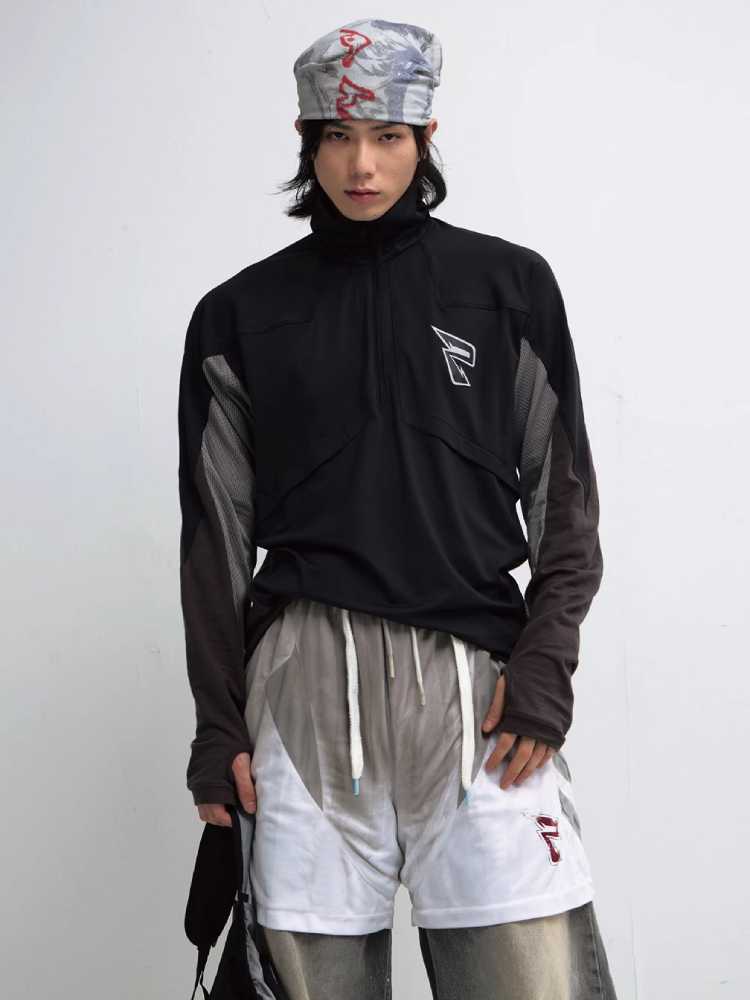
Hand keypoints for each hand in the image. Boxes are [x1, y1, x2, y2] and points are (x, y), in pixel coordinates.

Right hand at [196, 751, 256, 825]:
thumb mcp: (242, 766)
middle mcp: (198, 788)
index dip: (231, 820)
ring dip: (217, 809)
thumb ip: (246, 789)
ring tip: (232, 803)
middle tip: (238, 813)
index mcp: (209, 787)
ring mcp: (195, 783)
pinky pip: (202, 797)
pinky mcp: (195, 777)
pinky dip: (212, 800)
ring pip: (204, 807)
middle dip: (223, 817)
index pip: (217, 816)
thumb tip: (250, 809)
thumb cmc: (229, 745)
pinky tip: (224, 793)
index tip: (242, 818)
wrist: (216, 728)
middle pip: (209, 815)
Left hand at [481, 672, 555, 789]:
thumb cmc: (525, 674)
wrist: (548, 664)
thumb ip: (496, 710)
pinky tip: (535, 768)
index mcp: (519, 716)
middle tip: (504, 784)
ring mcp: (548, 728)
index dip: (496, 758)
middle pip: (522, 756)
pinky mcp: (558, 728)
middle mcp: (535, 726)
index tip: (489, 769)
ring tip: (519, 780)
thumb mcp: (505, 688)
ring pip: (538, 757)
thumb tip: (486, 730)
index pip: (505, 744)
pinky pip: (550, 750)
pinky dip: (542, 761)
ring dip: (528, 771)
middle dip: (512, 772)